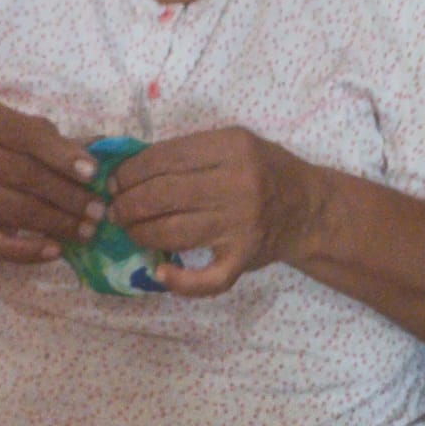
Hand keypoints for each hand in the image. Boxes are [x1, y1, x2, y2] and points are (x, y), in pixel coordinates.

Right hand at [0, 98, 102, 265]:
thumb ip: (57, 143)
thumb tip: (98, 158)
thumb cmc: (2, 145)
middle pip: (23, 175)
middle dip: (67, 195)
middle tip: (98, 211)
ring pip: (15, 209)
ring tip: (87, 231)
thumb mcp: (25, 132)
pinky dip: (27, 251)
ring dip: (57, 223)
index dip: (63, 156)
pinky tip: (56, 251)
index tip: (94, 174)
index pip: (27, 136)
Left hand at [107, 127, 317, 295]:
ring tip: (130, 231)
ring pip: (174, 232)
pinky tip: (161, 273)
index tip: (115, 183)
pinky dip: (180, 281)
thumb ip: (193, 152)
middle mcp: (237, 184)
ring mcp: (241, 224)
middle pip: (163, 195)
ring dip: (141, 234)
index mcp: (231, 147)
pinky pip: (208, 278)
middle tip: (115, 211)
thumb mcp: (236, 144)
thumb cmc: (266, 172)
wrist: (310, 209)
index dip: (131, 172)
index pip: (166, 158)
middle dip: (128, 204)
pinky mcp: (244, 257)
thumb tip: (133, 166)